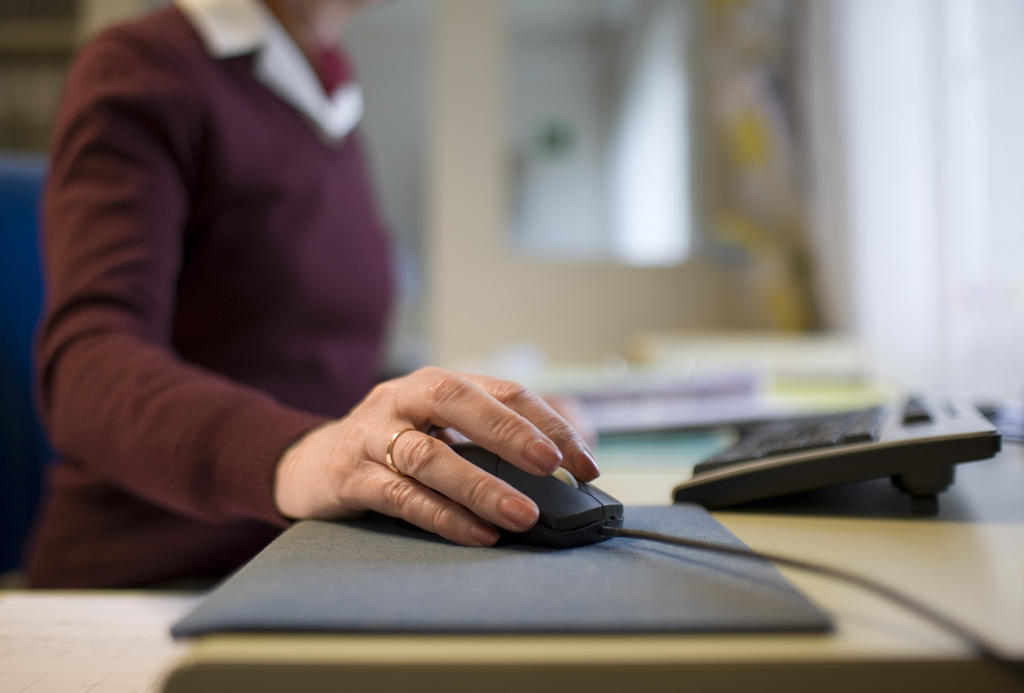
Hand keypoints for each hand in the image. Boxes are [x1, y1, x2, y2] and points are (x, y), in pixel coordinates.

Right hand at [273, 367, 600, 545]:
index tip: (584, 461)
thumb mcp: (435, 428)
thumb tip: (558, 475)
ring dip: (480, 485)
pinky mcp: (350, 476)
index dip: (546, 423)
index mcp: (434, 383)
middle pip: (457, 401)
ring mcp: (372, 436)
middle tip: (553, 464)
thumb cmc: (389, 445)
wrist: (308, 463)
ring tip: (523, 514)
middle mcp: (401, 399)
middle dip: (510, 432)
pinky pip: (400, 496)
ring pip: (428, 455)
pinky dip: (443, 515)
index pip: (501, 390)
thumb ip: (483, 441)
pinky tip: (479, 533)